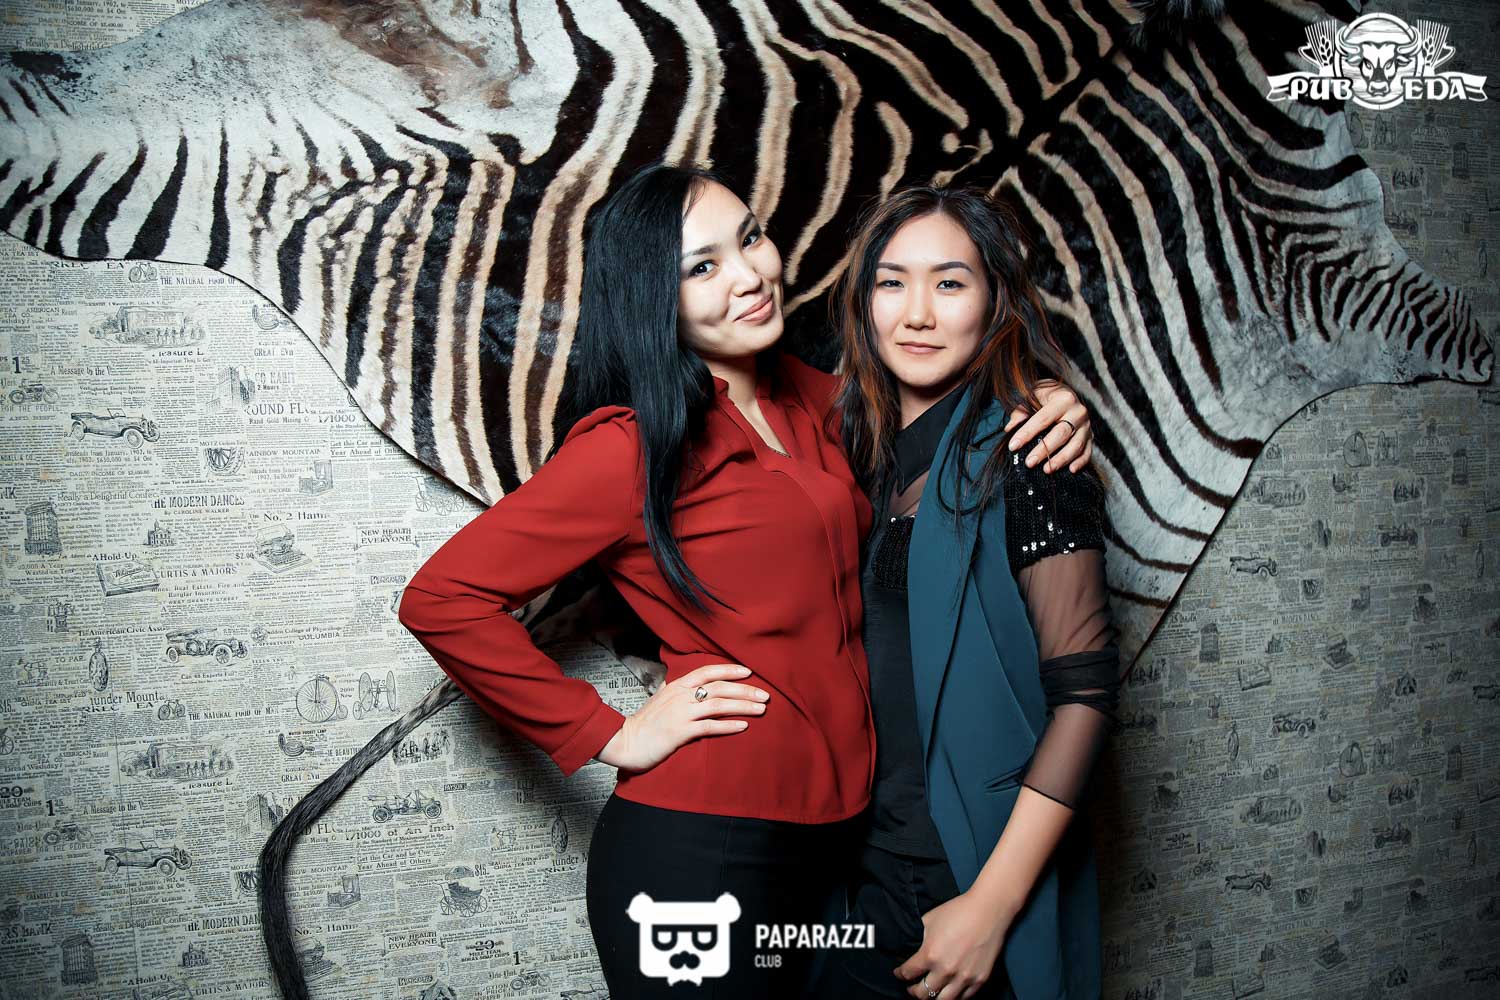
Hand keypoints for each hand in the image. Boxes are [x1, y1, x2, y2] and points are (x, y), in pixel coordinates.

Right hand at [595, 663, 766, 771]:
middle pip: (718, 688)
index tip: (748, 671)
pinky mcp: (680, 732)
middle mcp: (680, 696)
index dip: (729, 670)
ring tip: (761, 709)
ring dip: (743, 706)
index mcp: (676, 686)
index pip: (706, 671)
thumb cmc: (644, 723)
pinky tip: (743, 726)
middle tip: (765, 695)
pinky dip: (728, 725)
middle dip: (745, 690)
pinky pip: (709, 727)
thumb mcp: (659, 699)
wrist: (625, 741)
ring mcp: (680, 714)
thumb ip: (674, 690)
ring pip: (718, 705)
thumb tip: (684, 683)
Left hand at [893, 891, 1013, 999]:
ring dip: (932, 998)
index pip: (908, 973)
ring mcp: (964, 977)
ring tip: (929, 992)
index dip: (900, 974)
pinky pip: (963, 998)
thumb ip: (919, 937)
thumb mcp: (929, 920)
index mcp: (930, 954)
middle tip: (912, 987)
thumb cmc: (958, 911)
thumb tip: (910, 947)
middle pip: (923, 993)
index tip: (899, 973)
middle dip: (913, 991)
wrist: (988, 911)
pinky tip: (948, 991)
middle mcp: (946, 970)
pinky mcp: (979, 979)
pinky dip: (953, 996)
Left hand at [1004, 378, 1091, 472]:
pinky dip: (1081, 462)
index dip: (1027, 433)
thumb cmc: (1045, 397)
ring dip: (1061, 459)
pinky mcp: (1091, 437)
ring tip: (1046, 470)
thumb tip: (1010, 428)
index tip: (1013, 446)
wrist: (1065, 394)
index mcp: (1063, 398)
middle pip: (1061, 434)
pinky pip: (1088, 451)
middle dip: (1044, 450)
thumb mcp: (1032, 396)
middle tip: (1030, 463)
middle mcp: (1078, 411)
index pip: (1043, 418)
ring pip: (1076, 445)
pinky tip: (1071, 470)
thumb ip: (1021, 412)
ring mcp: (1086, 425)